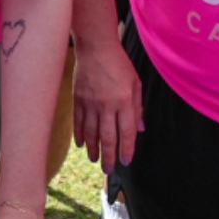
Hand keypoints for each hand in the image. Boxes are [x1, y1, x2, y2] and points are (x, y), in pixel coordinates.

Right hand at [74, 38, 144, 168]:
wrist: (96, 48)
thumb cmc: (119, 64)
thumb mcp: (136, 83)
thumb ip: (138, 108)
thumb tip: (140, 129)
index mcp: (124, 101)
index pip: (126, 132)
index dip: (127, 149)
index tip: (126, 161)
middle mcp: (107, 105)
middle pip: (107, 137)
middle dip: (108, 156)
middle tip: (109, 169)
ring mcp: (90, 103)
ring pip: (91, 133)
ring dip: (93, 149)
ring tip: (95, 160)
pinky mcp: (78, 99)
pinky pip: (79, 122)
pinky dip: (80, 135)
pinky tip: (81, 144)